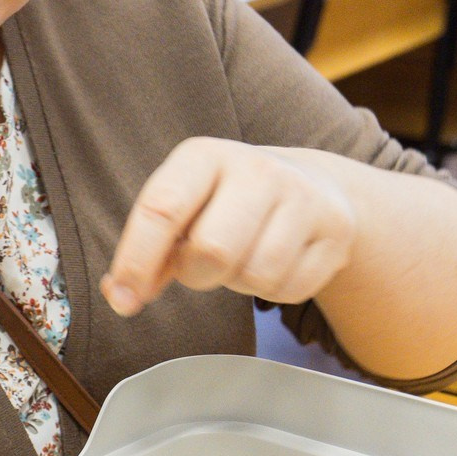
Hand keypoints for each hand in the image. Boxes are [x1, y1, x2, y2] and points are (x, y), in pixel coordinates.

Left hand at [101, 139, 356, 316]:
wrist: (312, 187)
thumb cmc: (228, 203)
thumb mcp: (184, 207)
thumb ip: (148, 251)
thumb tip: (121, 296)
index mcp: (205, 156)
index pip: (162, 209)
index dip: (136, 261)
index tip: (123, 299)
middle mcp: (258, 169)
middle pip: (213, 250)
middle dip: (196, 275)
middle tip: (200, 267)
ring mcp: (303, 197)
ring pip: (255, 275)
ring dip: (237, 283)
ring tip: (241, 257)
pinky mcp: (335, 231)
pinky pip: (289, 289)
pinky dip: (273, 290)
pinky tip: (274, 262)